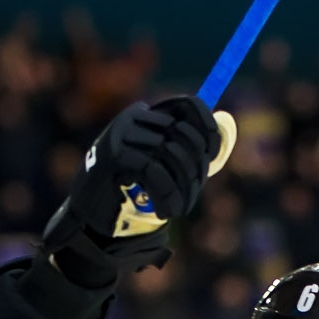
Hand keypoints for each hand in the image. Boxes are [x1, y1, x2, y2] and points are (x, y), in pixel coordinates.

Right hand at [42, 97, 228, 258]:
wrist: (92, 214)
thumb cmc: (133, 189)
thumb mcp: (168, 167)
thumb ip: (197, 148)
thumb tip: (226, 120)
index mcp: (147, 114)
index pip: (187, 105)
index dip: (207, 127)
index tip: (212, 154)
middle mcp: (133, 118)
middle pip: (182, 133)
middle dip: (195, 167)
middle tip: (192, 193)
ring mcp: (120, 134)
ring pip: (169, 154)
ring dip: (181, 188)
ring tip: (178, 209)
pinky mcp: (113, 155)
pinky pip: (152, 170)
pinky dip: (166, 194)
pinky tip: (165, 211)